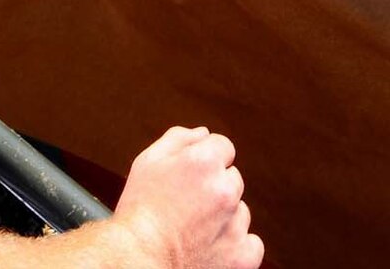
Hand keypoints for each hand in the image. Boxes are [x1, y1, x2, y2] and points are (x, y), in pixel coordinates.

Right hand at [116, 126, 261, 268]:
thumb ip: (179, 139)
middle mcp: (225, 189)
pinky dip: (237, 247)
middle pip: (232, 180)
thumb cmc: (139, 213)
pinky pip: (252, 244)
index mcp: (204, 161)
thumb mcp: (147, 163)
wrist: (137, 259)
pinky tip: (213, 248)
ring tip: (194, 231)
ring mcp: (236, 224)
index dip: (204, 163)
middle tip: (186, 207)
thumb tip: (204, 134)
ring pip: (240, 212)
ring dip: (224, 219)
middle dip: (214, 189)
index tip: (190, 180)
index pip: (223, 147)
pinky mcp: (242, 255)